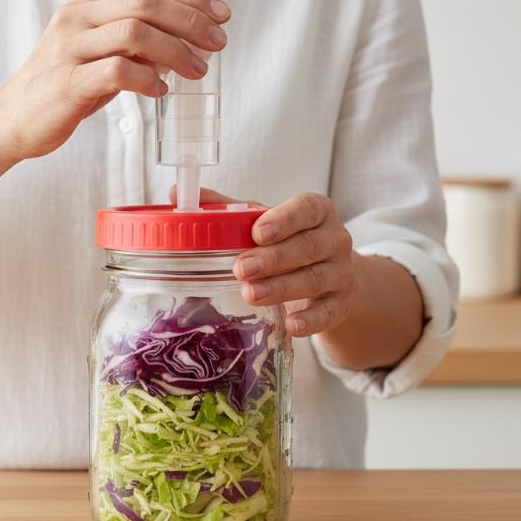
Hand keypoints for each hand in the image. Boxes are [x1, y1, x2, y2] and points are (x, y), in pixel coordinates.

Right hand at [0, 0, 229, 162]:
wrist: (12, 119)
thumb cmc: (64, 84)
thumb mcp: (100, 51)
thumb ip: (136, 40)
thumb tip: (186, 38)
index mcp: (87, 0)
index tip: (222, 14)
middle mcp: (77, 15)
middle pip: (147, 1)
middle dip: (191, 20)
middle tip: (219, 42)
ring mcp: (69, 47)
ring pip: (135, 33)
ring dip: (176, 51)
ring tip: (197, 71)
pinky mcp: (67, 82)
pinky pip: (118, 72)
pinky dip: (148, 80)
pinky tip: (161, 90)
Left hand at [188, 188, 357, 336]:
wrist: (333, 277)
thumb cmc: (288, 242)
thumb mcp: (263, 222)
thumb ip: (225, 209)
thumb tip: (176, 194)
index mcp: (316, 211)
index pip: (306, 208)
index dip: (284, 219)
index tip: (257, 232)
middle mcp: (335, 238)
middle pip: (308, 246)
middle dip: (274, 258)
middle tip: (241, 269)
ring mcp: (342, 272)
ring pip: (315, 279)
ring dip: (282, 288)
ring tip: (251, 294)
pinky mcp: (343, 304)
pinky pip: (329, 313)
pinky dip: (310, 321)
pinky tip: (290, 326)